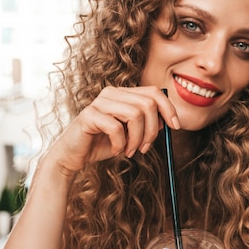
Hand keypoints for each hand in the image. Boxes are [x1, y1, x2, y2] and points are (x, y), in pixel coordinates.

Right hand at [48, 86, 179, 175]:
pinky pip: (116, 127)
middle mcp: (111, 93)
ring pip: (135, 114)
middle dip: (152, 130)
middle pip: (147, 103)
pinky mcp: (89, 116)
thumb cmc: (101, 144)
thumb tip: (166, 121)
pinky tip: (116, 151)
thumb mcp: (129, 135)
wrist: (73, 156)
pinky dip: (120, 144)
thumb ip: (145, 125)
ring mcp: (99, 103)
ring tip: (130, 151)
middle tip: (144, 148)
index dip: (169, 109)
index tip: (176, 127)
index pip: (154, 92)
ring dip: (137, 139)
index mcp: (123, 94)